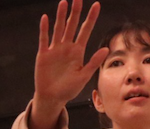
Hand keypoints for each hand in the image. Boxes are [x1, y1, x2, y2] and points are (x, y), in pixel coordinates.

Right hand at [30, 0, 107, 128]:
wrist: (52, 98)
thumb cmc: (69, 89)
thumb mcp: (84, 77)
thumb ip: (93, 62)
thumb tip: (106, 49)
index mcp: (78, 51)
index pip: (85, 30)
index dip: (91, 18)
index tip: (96, 5)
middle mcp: (67, 47)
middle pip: (72, 26)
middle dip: (75, 12)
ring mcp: (54, 50)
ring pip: (58, 29)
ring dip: (61, 16)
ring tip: (64, 2)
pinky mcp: (43, 55)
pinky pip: (44, 39)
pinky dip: (44, 29)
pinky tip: (45, 18)